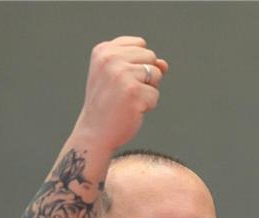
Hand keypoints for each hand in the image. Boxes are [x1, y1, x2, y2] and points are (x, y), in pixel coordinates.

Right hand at [72, 36, 168, 150]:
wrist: (94, 133)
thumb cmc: (108, 104)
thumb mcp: (120, 76)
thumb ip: (142, 63)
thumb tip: (164, 65)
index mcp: (104, 50)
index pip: (140, 44)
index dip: (138, 64)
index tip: (119, 79)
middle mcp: (111, 59)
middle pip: (150, 57)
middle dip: (145, 76)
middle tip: (124, 92)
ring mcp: (122, 75)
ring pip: (156, 74)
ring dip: (148, 91)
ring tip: (128, 101)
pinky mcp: (133, 92)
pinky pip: (156, 95)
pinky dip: (148, 106)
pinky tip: (130, 111)